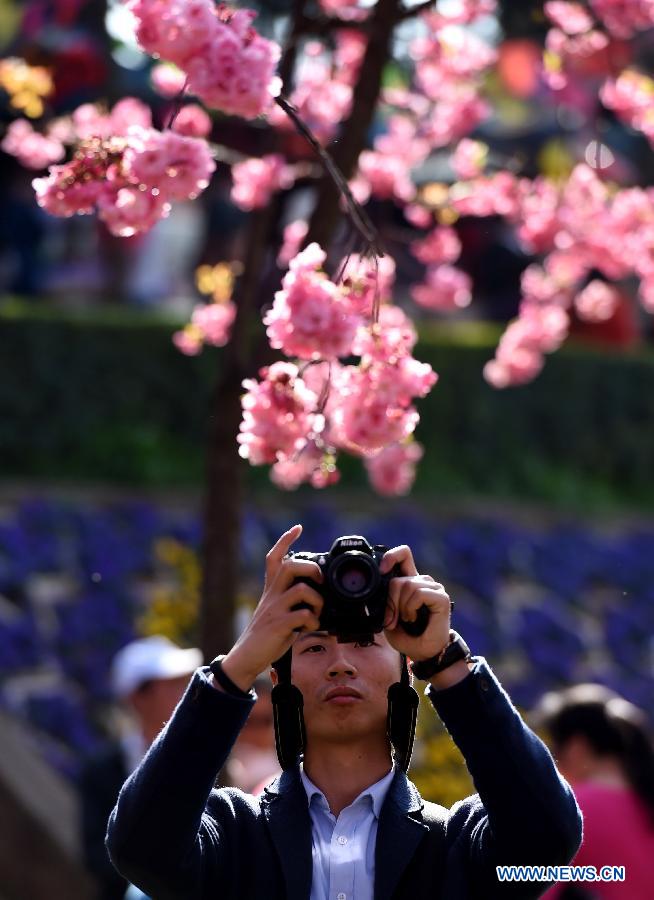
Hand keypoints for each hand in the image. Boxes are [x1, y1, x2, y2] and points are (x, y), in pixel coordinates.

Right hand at [221, 525, 323, 690]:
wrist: (246, 657)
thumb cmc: (266, 635)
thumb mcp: (276, 611)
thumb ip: (291, 601)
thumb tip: (318, 595)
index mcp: (270, 589)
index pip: (274, 558)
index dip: (285, 541)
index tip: (297, 528)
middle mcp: (271, 595)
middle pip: (290, 566)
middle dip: (311, 569)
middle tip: (321, 581)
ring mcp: (274, 609)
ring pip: (301, 590)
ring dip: (317, 601)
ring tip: (317, 612)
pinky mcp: (279, 625)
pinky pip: (303, 615)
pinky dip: (312, 621)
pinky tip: (309, 628)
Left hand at [380, 544, 450, 661]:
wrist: (424, 653)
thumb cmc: (407, 636)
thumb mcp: (388, 617)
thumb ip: (385, 600)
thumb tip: (378, 585)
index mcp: (410, 581)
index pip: (404, 555)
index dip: (391, 556)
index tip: (381, 570)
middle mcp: (422, 582)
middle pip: (398, 578)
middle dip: (390, 601)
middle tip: (393, 619)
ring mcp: (433, 588)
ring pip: (407, 585)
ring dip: (401, 607)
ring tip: (407, 619)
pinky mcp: (441, 597)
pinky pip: (418, 594)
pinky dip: (411, 608)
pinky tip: (413, 618)